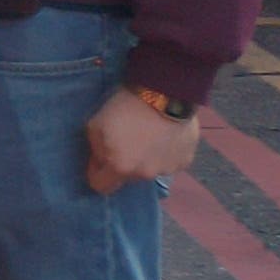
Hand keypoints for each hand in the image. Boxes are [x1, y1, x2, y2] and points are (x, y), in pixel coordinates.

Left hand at [85, 86, 201, 193]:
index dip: (96, 173)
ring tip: (148, 134)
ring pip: (150, 169)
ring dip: (146, 158)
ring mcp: (168, 169)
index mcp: (120, 168)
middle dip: (124, 163)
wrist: (165, 93)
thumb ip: (95, 149)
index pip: (101, 186)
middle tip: (126, 140)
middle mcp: (144, 175)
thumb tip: (101, 160)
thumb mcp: (94, 125)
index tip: (99, 159)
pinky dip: (165, 153)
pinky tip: (164, 134)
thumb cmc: (124, 108)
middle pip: (128, 177)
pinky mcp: (186, 160)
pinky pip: (169, 162)